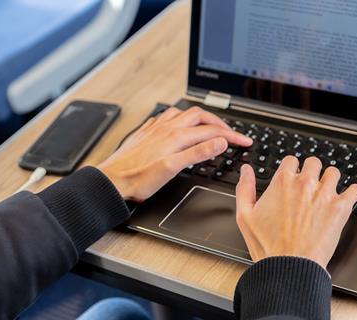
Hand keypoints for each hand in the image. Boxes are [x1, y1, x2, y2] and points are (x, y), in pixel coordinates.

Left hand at [97, 107, 252, 201]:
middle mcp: (166, 128)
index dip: (232, 135)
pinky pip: (166, 117)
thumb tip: (219, 141)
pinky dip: (179, 118)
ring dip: (199, 117)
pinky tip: (177, 124)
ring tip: (208, 124)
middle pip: (199, 116)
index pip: (212, 131)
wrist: (111, 180)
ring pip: (182, 113)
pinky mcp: (146, 132)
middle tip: (231, 133)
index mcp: (176, 136)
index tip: (245, 141)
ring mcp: (155, 129)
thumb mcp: (172, 168)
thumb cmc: (138, 178)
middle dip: (219, 122)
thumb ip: (197, 153)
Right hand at [235, 156, 356, 268]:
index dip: (291, 168)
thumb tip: (246, 170)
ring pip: (334, 172)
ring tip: (327, 190)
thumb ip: (244, 188)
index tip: (292, 176)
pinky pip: (355, 190)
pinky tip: (347, 197)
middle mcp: (304, 184)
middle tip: (309, 183)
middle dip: (311, 170)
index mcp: (281, 182)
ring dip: (330, 179)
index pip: (291, 160)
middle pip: (313, 162)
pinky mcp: (340, 209)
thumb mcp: (244, 215)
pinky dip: (353, 191)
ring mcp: (324, 195)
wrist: (288, 266)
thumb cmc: (267, 244)